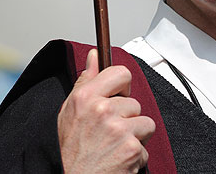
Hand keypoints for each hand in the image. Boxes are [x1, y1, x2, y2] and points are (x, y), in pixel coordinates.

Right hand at [58, 49, 155, 172]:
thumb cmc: (69, 150)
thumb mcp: (69, 111)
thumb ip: (85, 81)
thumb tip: (95, 56)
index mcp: (86, 97)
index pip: (120, 72)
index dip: (122, 86)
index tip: (117, 96)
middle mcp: (103, 110)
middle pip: (134, 102)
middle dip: (126, 118)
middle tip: (108, 133)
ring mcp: (119, 130)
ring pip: (145, 123)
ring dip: (134, 136)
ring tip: (114, 146)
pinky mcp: (132, 149)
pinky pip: (146, 146)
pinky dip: (135, 155)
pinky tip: (117, 159)